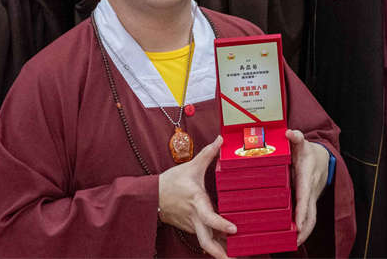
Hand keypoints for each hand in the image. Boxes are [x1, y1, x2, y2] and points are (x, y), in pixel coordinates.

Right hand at [158, 136, 234, 258]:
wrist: (151, 196)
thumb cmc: (171, 182)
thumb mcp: (191, 166)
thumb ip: (208, 154)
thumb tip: (220, 139)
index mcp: (196, 201)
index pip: (209, 216)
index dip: (221, 224)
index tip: (234, 229)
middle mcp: (194, 217)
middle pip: (206, 241)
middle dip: (220, 253)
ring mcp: (191, 225)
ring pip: (206, 242)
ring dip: (219, 251)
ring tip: (235, 258)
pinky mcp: (190, 228)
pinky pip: (204, 238)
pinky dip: (214, 245)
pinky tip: (226, 249)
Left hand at [287, 129, 329, 245]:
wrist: (323, 157)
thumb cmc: (308, 151)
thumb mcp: (302, 142)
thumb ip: (296, 137)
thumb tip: (290, 133)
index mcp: (308, 176)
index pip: (305, 196)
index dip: (301, 210)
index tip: (297, 224)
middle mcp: (312, 189)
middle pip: (311, 212)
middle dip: (305, 228)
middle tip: (295, 240)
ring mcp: (312, 197)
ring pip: (312, 217)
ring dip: (305, 232)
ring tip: (294, 243)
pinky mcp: (310, 201)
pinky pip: (309, 216)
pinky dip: (304, 228)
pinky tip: (295, 237)